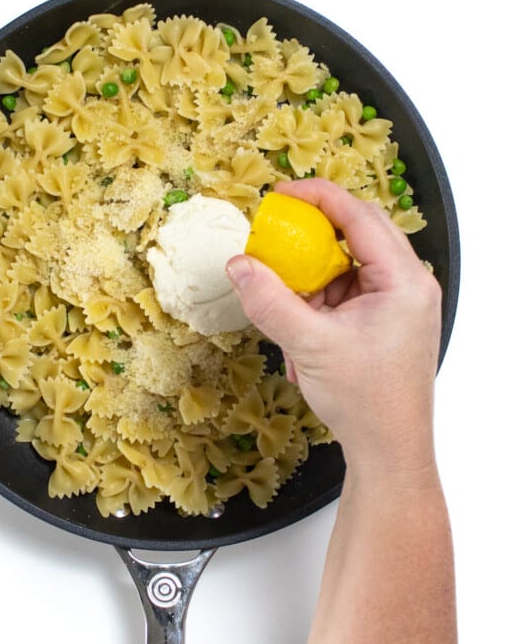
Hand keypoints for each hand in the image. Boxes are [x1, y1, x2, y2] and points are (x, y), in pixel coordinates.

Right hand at [227, 178, 441, 481]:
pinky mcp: (380, 322)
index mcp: (404, 280)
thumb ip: (270, 301)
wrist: (388, 450)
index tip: (282, 193)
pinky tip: (301, 341)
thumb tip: (238, 266)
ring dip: (310, 285)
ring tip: (290, 317)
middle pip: (355, 237)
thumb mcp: (309, 345)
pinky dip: (316, 308)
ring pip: (344, 269)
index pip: (360, 217)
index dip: (318, 197)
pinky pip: (342, 297)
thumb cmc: (367, 401)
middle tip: (275, 236)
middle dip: (311, 239)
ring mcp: (394, 305)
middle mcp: (406, 286)